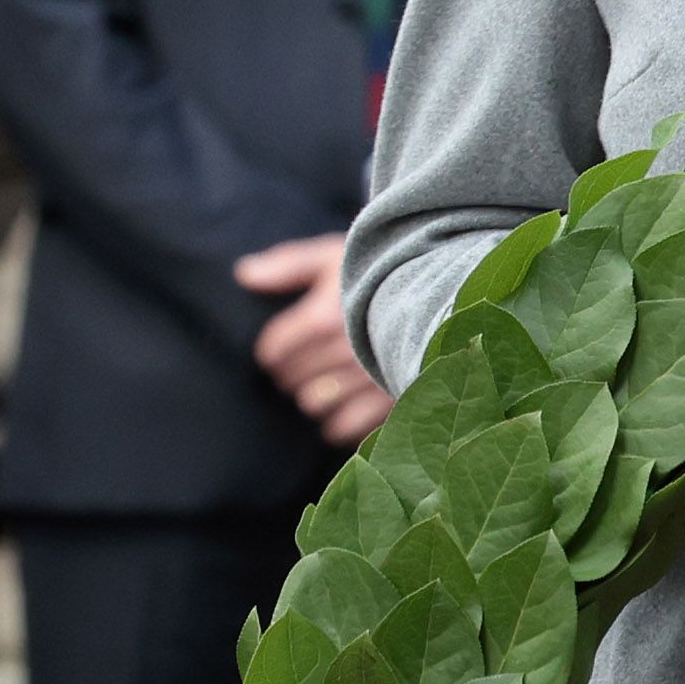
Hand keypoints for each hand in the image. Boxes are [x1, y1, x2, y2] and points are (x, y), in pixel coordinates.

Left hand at [236, 234, 386, 446]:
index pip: (274, 349)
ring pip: (313, 404)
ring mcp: (368, 380)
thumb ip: (288, 265)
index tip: (281, 347)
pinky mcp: (389, 401)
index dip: (272, 350)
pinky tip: (344, 401)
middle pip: (290, 378)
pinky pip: (343, 427)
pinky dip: (338, 419)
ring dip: (314, 395)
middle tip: (305, 363)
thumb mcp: (332, 256)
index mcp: (325, 316)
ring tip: (325, 381)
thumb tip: (244, 275)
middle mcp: (344, 351)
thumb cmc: (379, 270)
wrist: (440, 289)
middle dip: (291, 372)